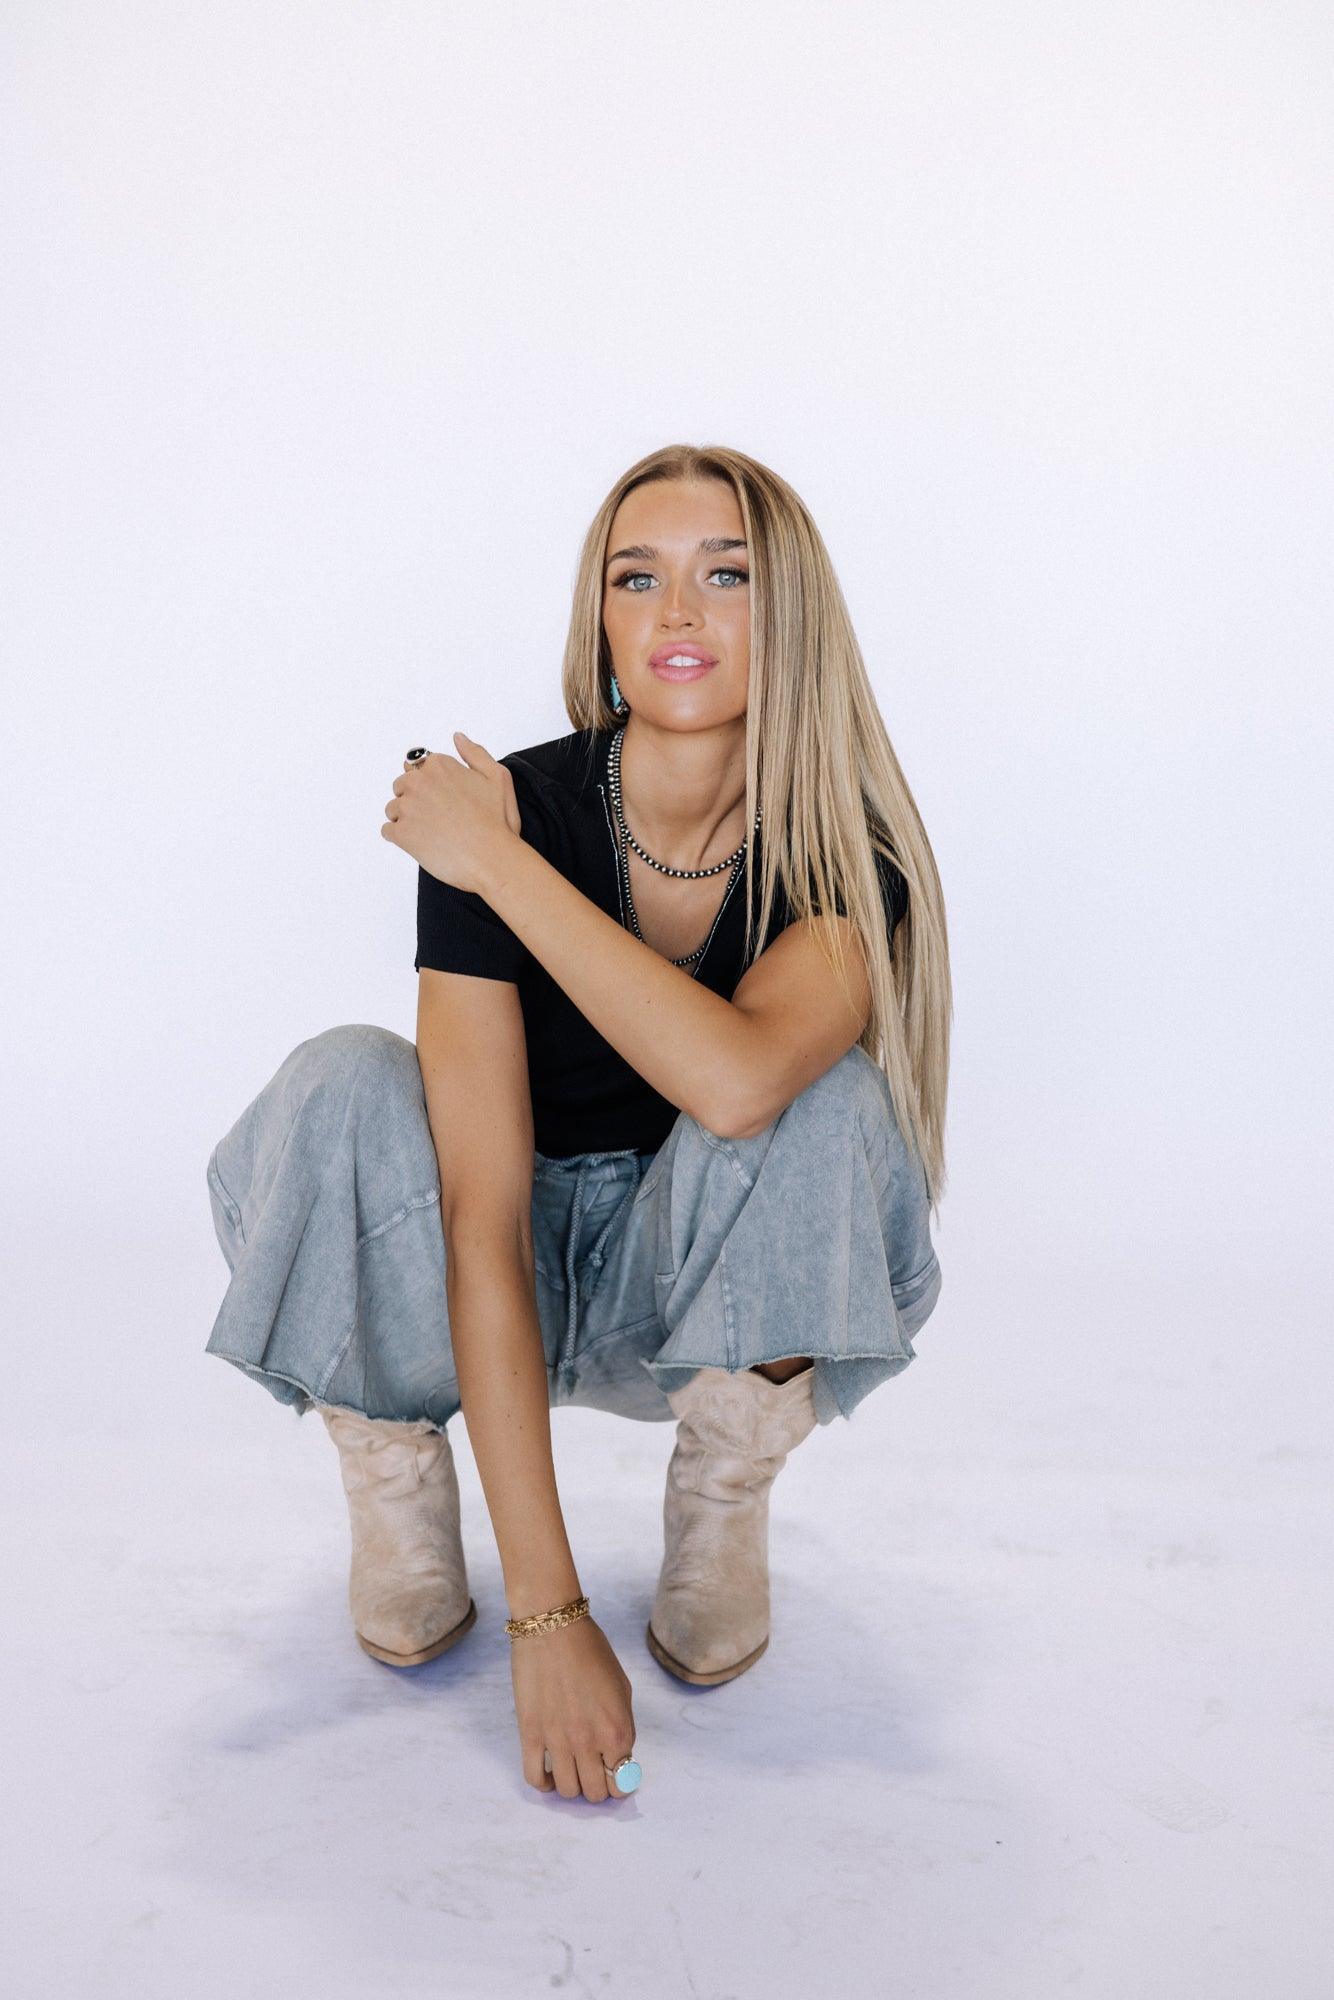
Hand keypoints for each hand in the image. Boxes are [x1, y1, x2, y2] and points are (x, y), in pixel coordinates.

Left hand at [380, 731, 521, 892]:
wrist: (492, 859)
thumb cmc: (497, 822)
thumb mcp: (498, 777)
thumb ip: (475, 753)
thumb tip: (457, 737)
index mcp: (440, 766)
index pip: (419, 766)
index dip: (431, 784)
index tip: (444, 800)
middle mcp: (419, 782)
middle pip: (402, 785)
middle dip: (415, 798)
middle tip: (438, 817)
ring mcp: (407, 807)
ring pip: (393, 808)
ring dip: (406, 819)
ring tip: (431, 832)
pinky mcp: (401, 833)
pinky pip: (388, 830)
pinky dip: (400, 837)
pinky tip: (420, 843)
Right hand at [510, 1614, 637, 1803]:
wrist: (554, 1628)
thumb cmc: (592, 1651)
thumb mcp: (622, 1688)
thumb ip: (623, 1725)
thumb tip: (617, 1754)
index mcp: (617, 1730)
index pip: (622, 1781)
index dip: (621, 1782)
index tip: (615, 1776)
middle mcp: (590, 1742)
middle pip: (596, 1793)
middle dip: (598, 1789)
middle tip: (593, 1774)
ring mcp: (558, 1741)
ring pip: (567, 1791)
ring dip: (573, 1787)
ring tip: (572, 1772)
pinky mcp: (530, 1734)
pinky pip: (534, 1777)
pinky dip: (544, 1784)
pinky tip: (549, 1774)